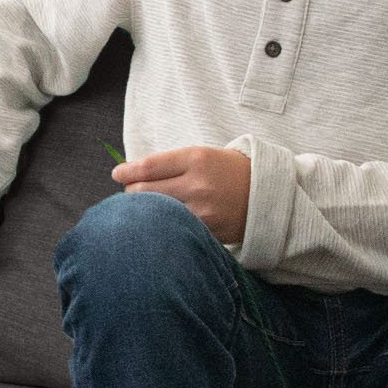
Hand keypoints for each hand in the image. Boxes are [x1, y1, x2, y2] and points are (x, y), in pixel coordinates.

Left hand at [111, 144, 249, 246]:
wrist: (270, 195)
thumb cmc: (230, 171)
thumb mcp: (204, 156)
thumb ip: (172, 164)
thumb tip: (133, 172)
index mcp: (197, 159)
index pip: (148, 167)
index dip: (126, 171)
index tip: (117, 173)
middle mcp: (197, 185)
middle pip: (144, 192)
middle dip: (131, 191)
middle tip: (131, 190)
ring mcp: (202, 211)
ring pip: (154, 214)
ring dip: (144, 211)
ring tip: (147, 206)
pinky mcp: (206, 232)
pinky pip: (172, 228)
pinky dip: (162, 224)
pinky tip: (162, 221)